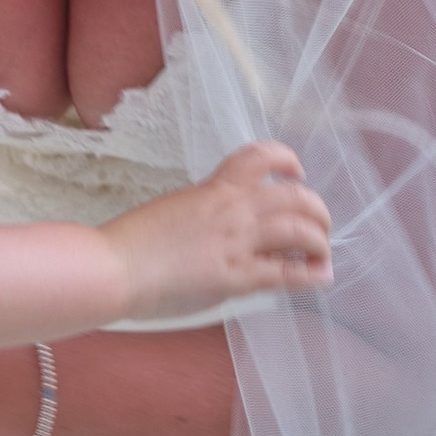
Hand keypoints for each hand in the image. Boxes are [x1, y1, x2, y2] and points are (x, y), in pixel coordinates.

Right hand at [102, 141, 330, 322]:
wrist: (114, 267)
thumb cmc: (131, 243)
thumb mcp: (173, 210)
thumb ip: (202, 211)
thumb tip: (218, 224)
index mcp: (213, 189)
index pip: (259, 157)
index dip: (286, 160)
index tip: (296, 171)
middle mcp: (232, 210)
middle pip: (295, 195)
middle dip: (317, 209)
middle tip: (320, 224)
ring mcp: (236, 243)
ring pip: (300, 230)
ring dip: (320, 241)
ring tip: (322, 253)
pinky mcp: (236, 277)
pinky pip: (286, 272)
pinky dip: (311, 275)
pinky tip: (320, 277)